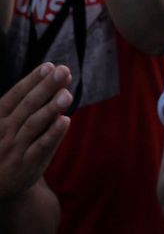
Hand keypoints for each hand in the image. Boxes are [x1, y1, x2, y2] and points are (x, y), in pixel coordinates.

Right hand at [0, 64, 70, 199]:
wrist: (0, 186)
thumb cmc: (5, 146)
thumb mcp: (5, 125)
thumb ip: (26, 104)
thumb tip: (52, 73)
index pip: (15, 96)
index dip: (31, 80)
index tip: (49, 66)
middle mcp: (4, 133)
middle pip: (27, 106)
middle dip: (45, 87)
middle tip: (63, 70)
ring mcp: (15, 149)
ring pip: (33, 125)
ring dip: (50, 108)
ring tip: (67, 94)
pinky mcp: (27, 164)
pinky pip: (41, 147)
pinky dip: (52, 134)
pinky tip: (65, 120)